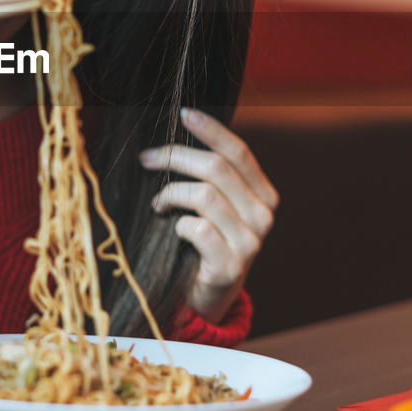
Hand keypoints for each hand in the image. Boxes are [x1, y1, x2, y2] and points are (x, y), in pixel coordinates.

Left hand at [140, 108, 277, 323]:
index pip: (239, 153)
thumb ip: (211, 176)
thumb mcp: (216, 206)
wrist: (206, 297)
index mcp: (264, 196)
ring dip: (170, 194)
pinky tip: (172, 230)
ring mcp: (250, 243)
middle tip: (147, 160)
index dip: (211, 130)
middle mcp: (263, 217)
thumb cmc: (204, 243)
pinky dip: (177, 224)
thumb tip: (181, 129)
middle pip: (217, 168)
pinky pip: (196, 228)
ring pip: (204, 195)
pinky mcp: (230, 266)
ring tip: (158, 204)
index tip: (183, 113)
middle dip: (175, 157)